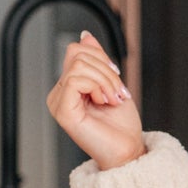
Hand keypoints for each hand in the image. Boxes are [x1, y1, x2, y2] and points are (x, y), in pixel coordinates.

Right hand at [46, 31, 144, 171]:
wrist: (128, 151)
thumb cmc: (122, 126)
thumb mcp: (112, 83)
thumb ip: (97, 60)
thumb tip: (85, 36)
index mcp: (69, 87)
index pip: (77, 52)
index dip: (101, 58)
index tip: (117, 79)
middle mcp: (59, 93)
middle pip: (77, 55)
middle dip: (106, 70)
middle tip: (118, 93)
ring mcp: (58, 102)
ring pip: (78, 66)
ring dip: (105, 80)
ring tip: (113, 99)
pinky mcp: (62, 111)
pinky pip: (75, 80)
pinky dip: (97, 87)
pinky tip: (104, 102)